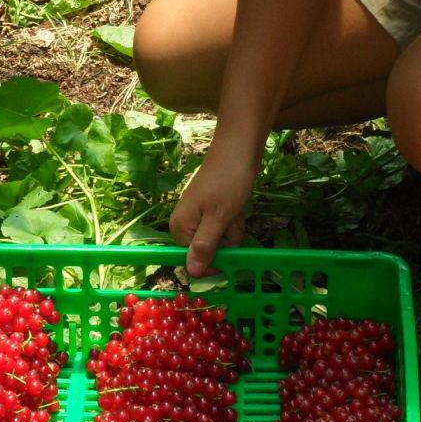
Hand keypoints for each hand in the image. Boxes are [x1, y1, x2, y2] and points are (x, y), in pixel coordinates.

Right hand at [169, 141, 256, 276]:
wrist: (240, 148)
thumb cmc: (228, 181)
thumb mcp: (218, 217)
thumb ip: (205, 246)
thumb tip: (192, 273)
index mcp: (180, 227)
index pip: (193, 262)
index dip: (213, 262)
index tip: (230, 254)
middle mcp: (185, 224)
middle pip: (208, 251)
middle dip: (226, 241)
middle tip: (232, 220)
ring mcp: (199, 215)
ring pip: (220, 240)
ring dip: (233, 230)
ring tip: (235, 209)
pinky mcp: (212, 209)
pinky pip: (225, 227)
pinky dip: (234, 220)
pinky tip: (237, 206)